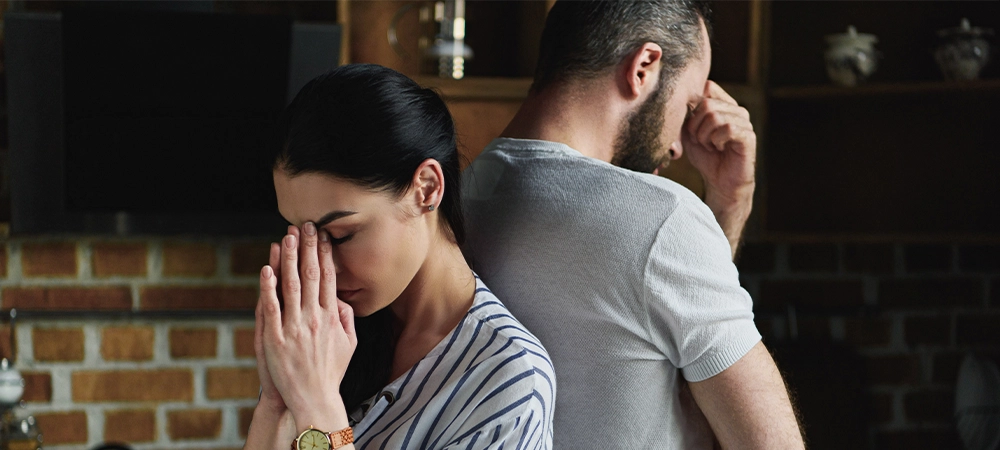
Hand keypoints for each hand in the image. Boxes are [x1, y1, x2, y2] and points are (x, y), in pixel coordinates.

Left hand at [259, 223, 357, 430]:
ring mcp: (295, 327)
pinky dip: (269, 287)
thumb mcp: (350, 344)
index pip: (330, 277)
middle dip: (308, 248)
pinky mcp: (276, 339)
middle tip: (306, 226)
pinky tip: (267, 269)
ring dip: (289, 259)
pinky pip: (272, 307)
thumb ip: (348, 318)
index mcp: (333, 317)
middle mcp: (315, 318)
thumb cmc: (331, 372)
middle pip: (312, 275)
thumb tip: (342, 299)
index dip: (326, 254)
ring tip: (287, 237)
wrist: (314, 398)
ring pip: (292, 285)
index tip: (323, 236)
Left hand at [682, 80, 756, 202]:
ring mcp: (744, 122)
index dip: (693, 105)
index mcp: (723, 105)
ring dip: (704, 135)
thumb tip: (680, 99)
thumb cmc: (706, 157)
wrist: (720, 182)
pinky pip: (727, 129)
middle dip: (695, 126)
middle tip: (699, 140)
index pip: (708, 87)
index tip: (690, 125)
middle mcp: (736, 110)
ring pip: (715, 116)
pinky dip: (716, 140)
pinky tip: (718, 148)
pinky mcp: (748, 136)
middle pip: (707, 103)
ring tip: (709, 145)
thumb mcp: (689, 133)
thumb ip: (686, 114)